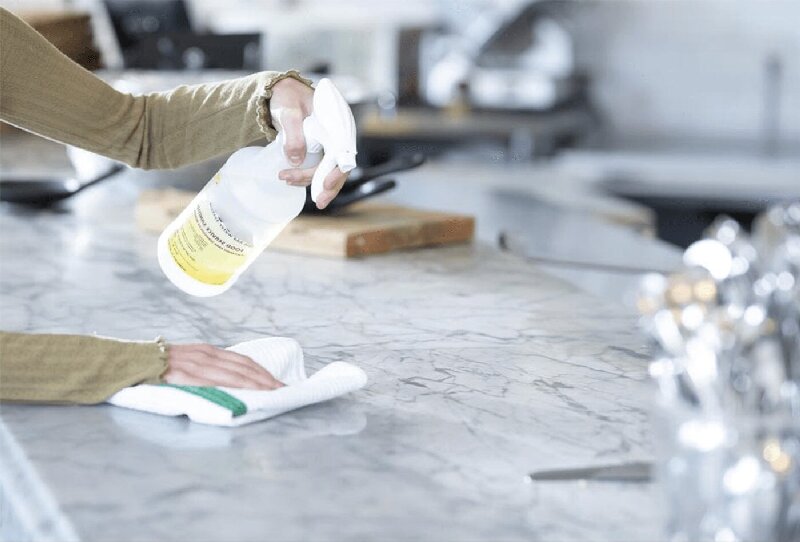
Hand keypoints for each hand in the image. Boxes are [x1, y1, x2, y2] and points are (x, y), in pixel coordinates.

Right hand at [163, 344, 283, 389]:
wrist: (131, 362)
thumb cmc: (160, 366)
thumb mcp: (189, 360)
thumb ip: (209, 368)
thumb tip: (234, 380)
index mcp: (208, 351)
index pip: (243, 361)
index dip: (263, 372)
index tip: (278, 383)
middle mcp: (205, 355)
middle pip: (243, 368)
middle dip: (265, 381)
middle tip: (282, 392)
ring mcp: (194, 365)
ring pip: (232, 375)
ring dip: (254, 386)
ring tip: (270, 395)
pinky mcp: (181, 376)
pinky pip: (210, 383)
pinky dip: (229, 389)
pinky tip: (242, 396)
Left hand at [271, 77, 349, 209]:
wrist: (283, 94)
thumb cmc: (288, 96)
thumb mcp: (288, 110)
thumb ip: (292, 133)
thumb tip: (295, 161)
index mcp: (338, 121)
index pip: (343, 151)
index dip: (337, 170)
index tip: (326, 184)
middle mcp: (339, 134)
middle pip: (341, 166)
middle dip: (329, 186)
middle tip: (317, 202)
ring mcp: (331, 143)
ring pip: (330, 171)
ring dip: (314, 183)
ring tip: (287, 181)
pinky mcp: (322, 150)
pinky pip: (321, 168)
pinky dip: (309, 178)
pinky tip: (292, 180)